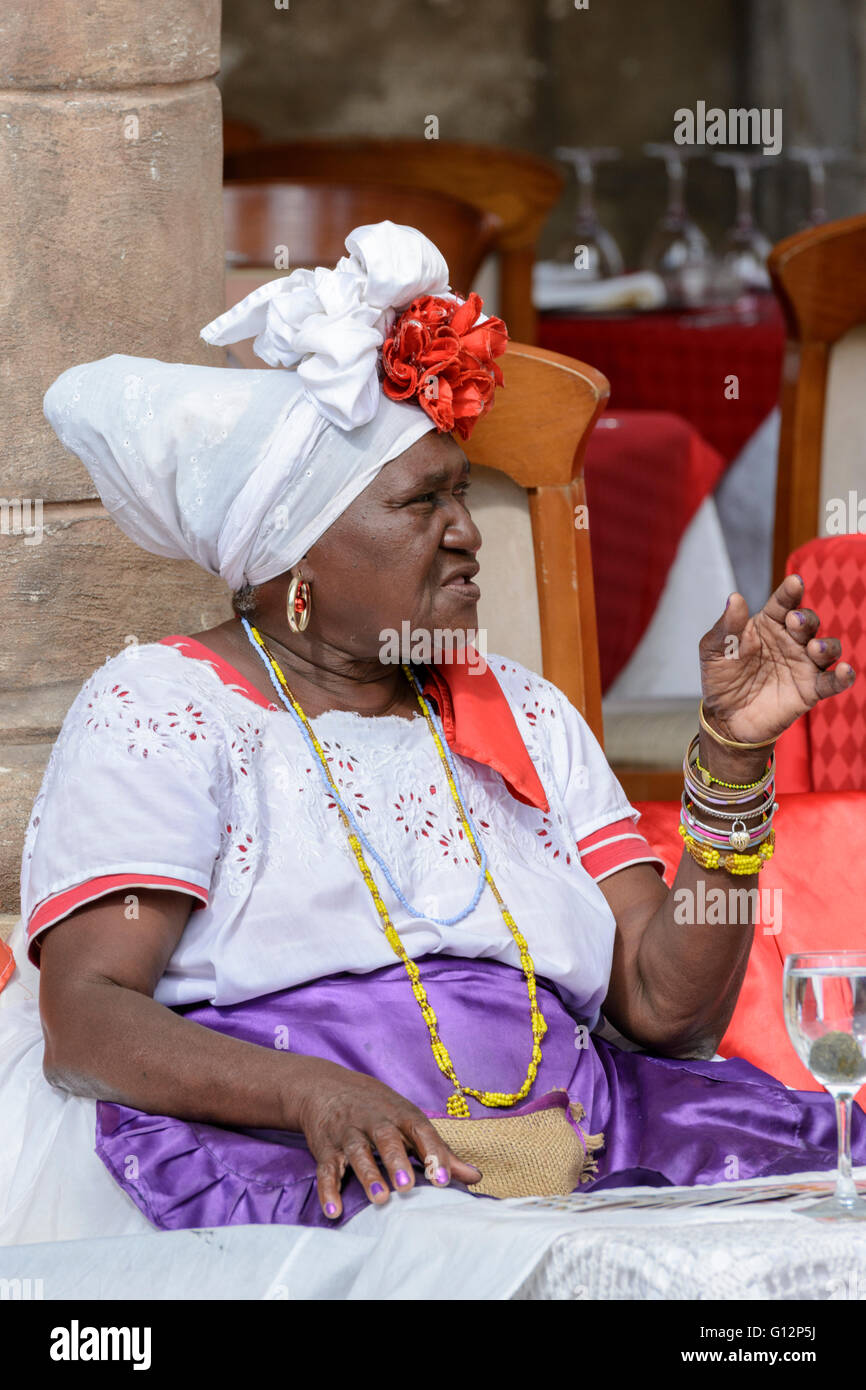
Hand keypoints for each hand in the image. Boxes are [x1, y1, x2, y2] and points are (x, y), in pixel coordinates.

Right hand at [297, 1061, 481, 1218]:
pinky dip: (328, 1189)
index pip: (420, 1130)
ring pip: (357, 1151)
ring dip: (368, 1174)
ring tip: (380, 1198)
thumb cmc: (379, 1109)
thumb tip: (475, 1176)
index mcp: (400, 1114)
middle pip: (386, 1137)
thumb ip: (439, 1151)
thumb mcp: (409, 1121)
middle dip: (396, 1160)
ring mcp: (348, 1132)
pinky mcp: (326, 1147)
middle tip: (407, 1186)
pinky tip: (333, 1209)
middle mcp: (374, 1120)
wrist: (327, 1087)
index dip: (432, 1153)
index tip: (444, 1179)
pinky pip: (326, 1168)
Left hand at [699, 574, 855, 745]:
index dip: (790, 592)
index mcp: (768, 625)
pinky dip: (842, 677)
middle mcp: (790, 641)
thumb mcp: (714, 650)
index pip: (783, 603)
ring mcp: (802, 665)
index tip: (794, 582)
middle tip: (793, 622)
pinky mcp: (809, 691)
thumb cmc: (720, 677)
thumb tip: (735, 598)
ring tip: (814, 647)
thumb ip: (727, 626)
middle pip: (808, 622)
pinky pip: (832, 682)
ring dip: (826, 645)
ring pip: (826, 649)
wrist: (724, 717)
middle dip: (805, 619)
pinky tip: (845, 672)